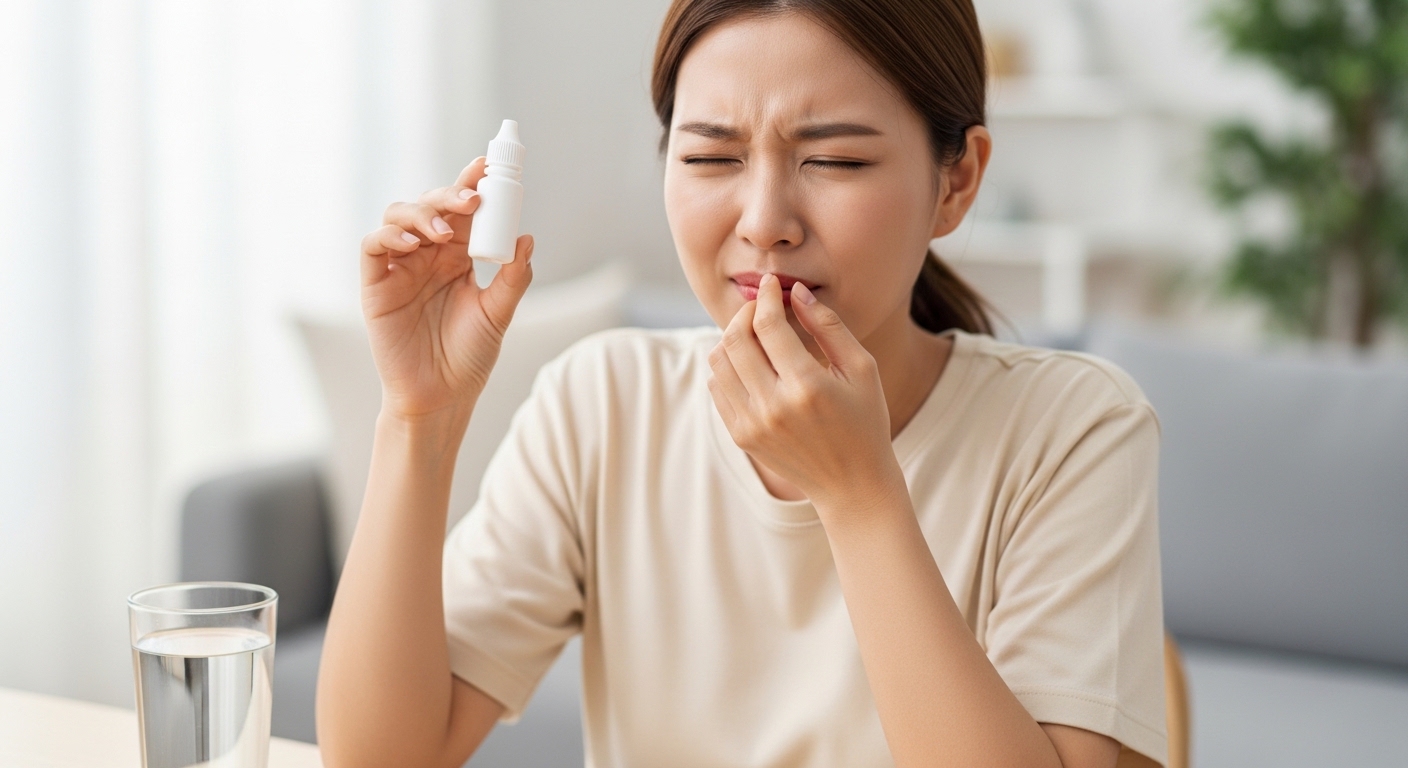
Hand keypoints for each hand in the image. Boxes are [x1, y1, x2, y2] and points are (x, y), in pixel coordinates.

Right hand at [360, 158, 533, 419]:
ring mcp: (400, 267)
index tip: (487, 165)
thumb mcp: (497, 315)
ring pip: (399, 216)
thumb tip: (527, 239)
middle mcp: (428, 254)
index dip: (471, 184)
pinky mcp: (375, 285)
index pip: (463, 211)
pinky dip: (389, 236)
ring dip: (421, 214)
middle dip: (449, 195)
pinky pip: (373, 247)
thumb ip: (512, 278)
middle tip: (471, 200)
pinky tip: (412, 244)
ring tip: (444, 233)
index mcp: (459, 256)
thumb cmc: (469, 357)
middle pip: (431, 205)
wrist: (441, 397)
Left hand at [706, 274, 902, 510]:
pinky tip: (751, 363)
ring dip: (732, 338)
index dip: (766, 296)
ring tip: (755, 334)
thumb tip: (796, 293)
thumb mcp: (861, 369)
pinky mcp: (741, 436)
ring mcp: (751, 424)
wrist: (852, 484)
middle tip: (760, 306)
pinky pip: (717, 388)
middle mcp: (772, 406)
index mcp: (806, 386)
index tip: (771, 284)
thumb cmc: (864, 421)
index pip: (767, 325)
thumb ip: (828, 327)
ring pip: (718, 362)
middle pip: (734, 340)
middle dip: (745, 313)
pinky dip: (727, 367)